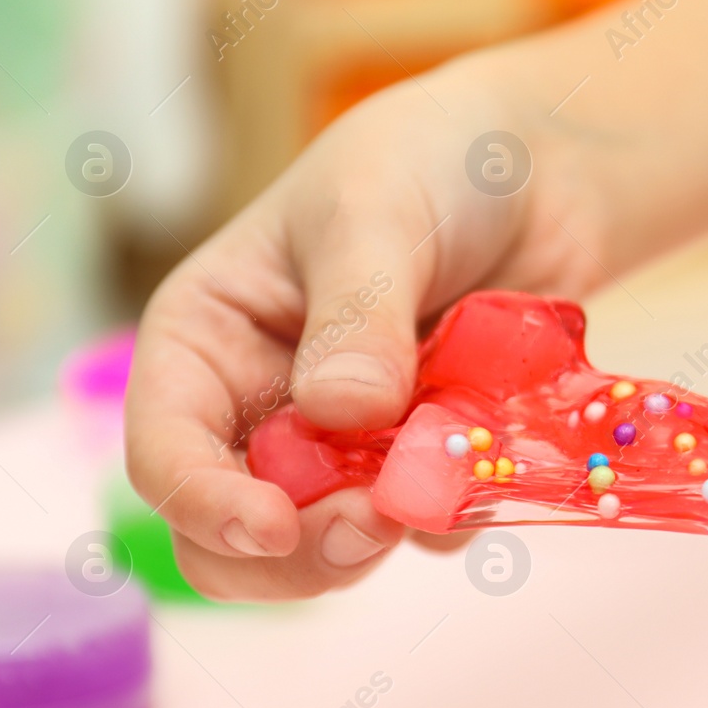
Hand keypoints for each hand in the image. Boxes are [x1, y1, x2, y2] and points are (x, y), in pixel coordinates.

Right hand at [124, 58, 605, 599]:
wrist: (542, 167)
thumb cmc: (429, 160)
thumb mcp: (375, 211)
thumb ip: (357, 313)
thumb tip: (339, 412)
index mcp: (207, 340)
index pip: (166, 451)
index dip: (205, 503)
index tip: (271, 528)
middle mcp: (262, 405)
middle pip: (235, 534)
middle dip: (300, 548)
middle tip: (376, 525)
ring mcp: (345, 444)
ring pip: (332, 546)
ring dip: (386, 530)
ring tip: (448, 465)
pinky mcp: (422, 461)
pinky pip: (429, 524)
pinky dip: (458, 504)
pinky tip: (495, 438)